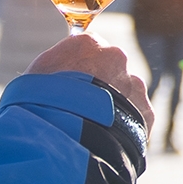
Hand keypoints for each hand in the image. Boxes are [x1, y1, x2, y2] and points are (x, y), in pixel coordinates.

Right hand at [27, 34, 152, 134]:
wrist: (65, 138)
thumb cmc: (40, 105)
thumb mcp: (35, 78)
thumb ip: (55, 67)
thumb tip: (55, 73)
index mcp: (88, 43)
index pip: (88, 50)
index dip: (79, 70)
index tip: (72, 86)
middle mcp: (116, 57)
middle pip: (110, 70)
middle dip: (101, 87)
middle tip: (83, 110)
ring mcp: (134, 85)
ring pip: (127, 94)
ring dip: (116, 107)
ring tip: (95, 129)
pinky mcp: (146, 112)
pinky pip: (137, 117)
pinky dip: (126, 127)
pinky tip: (108, 139)